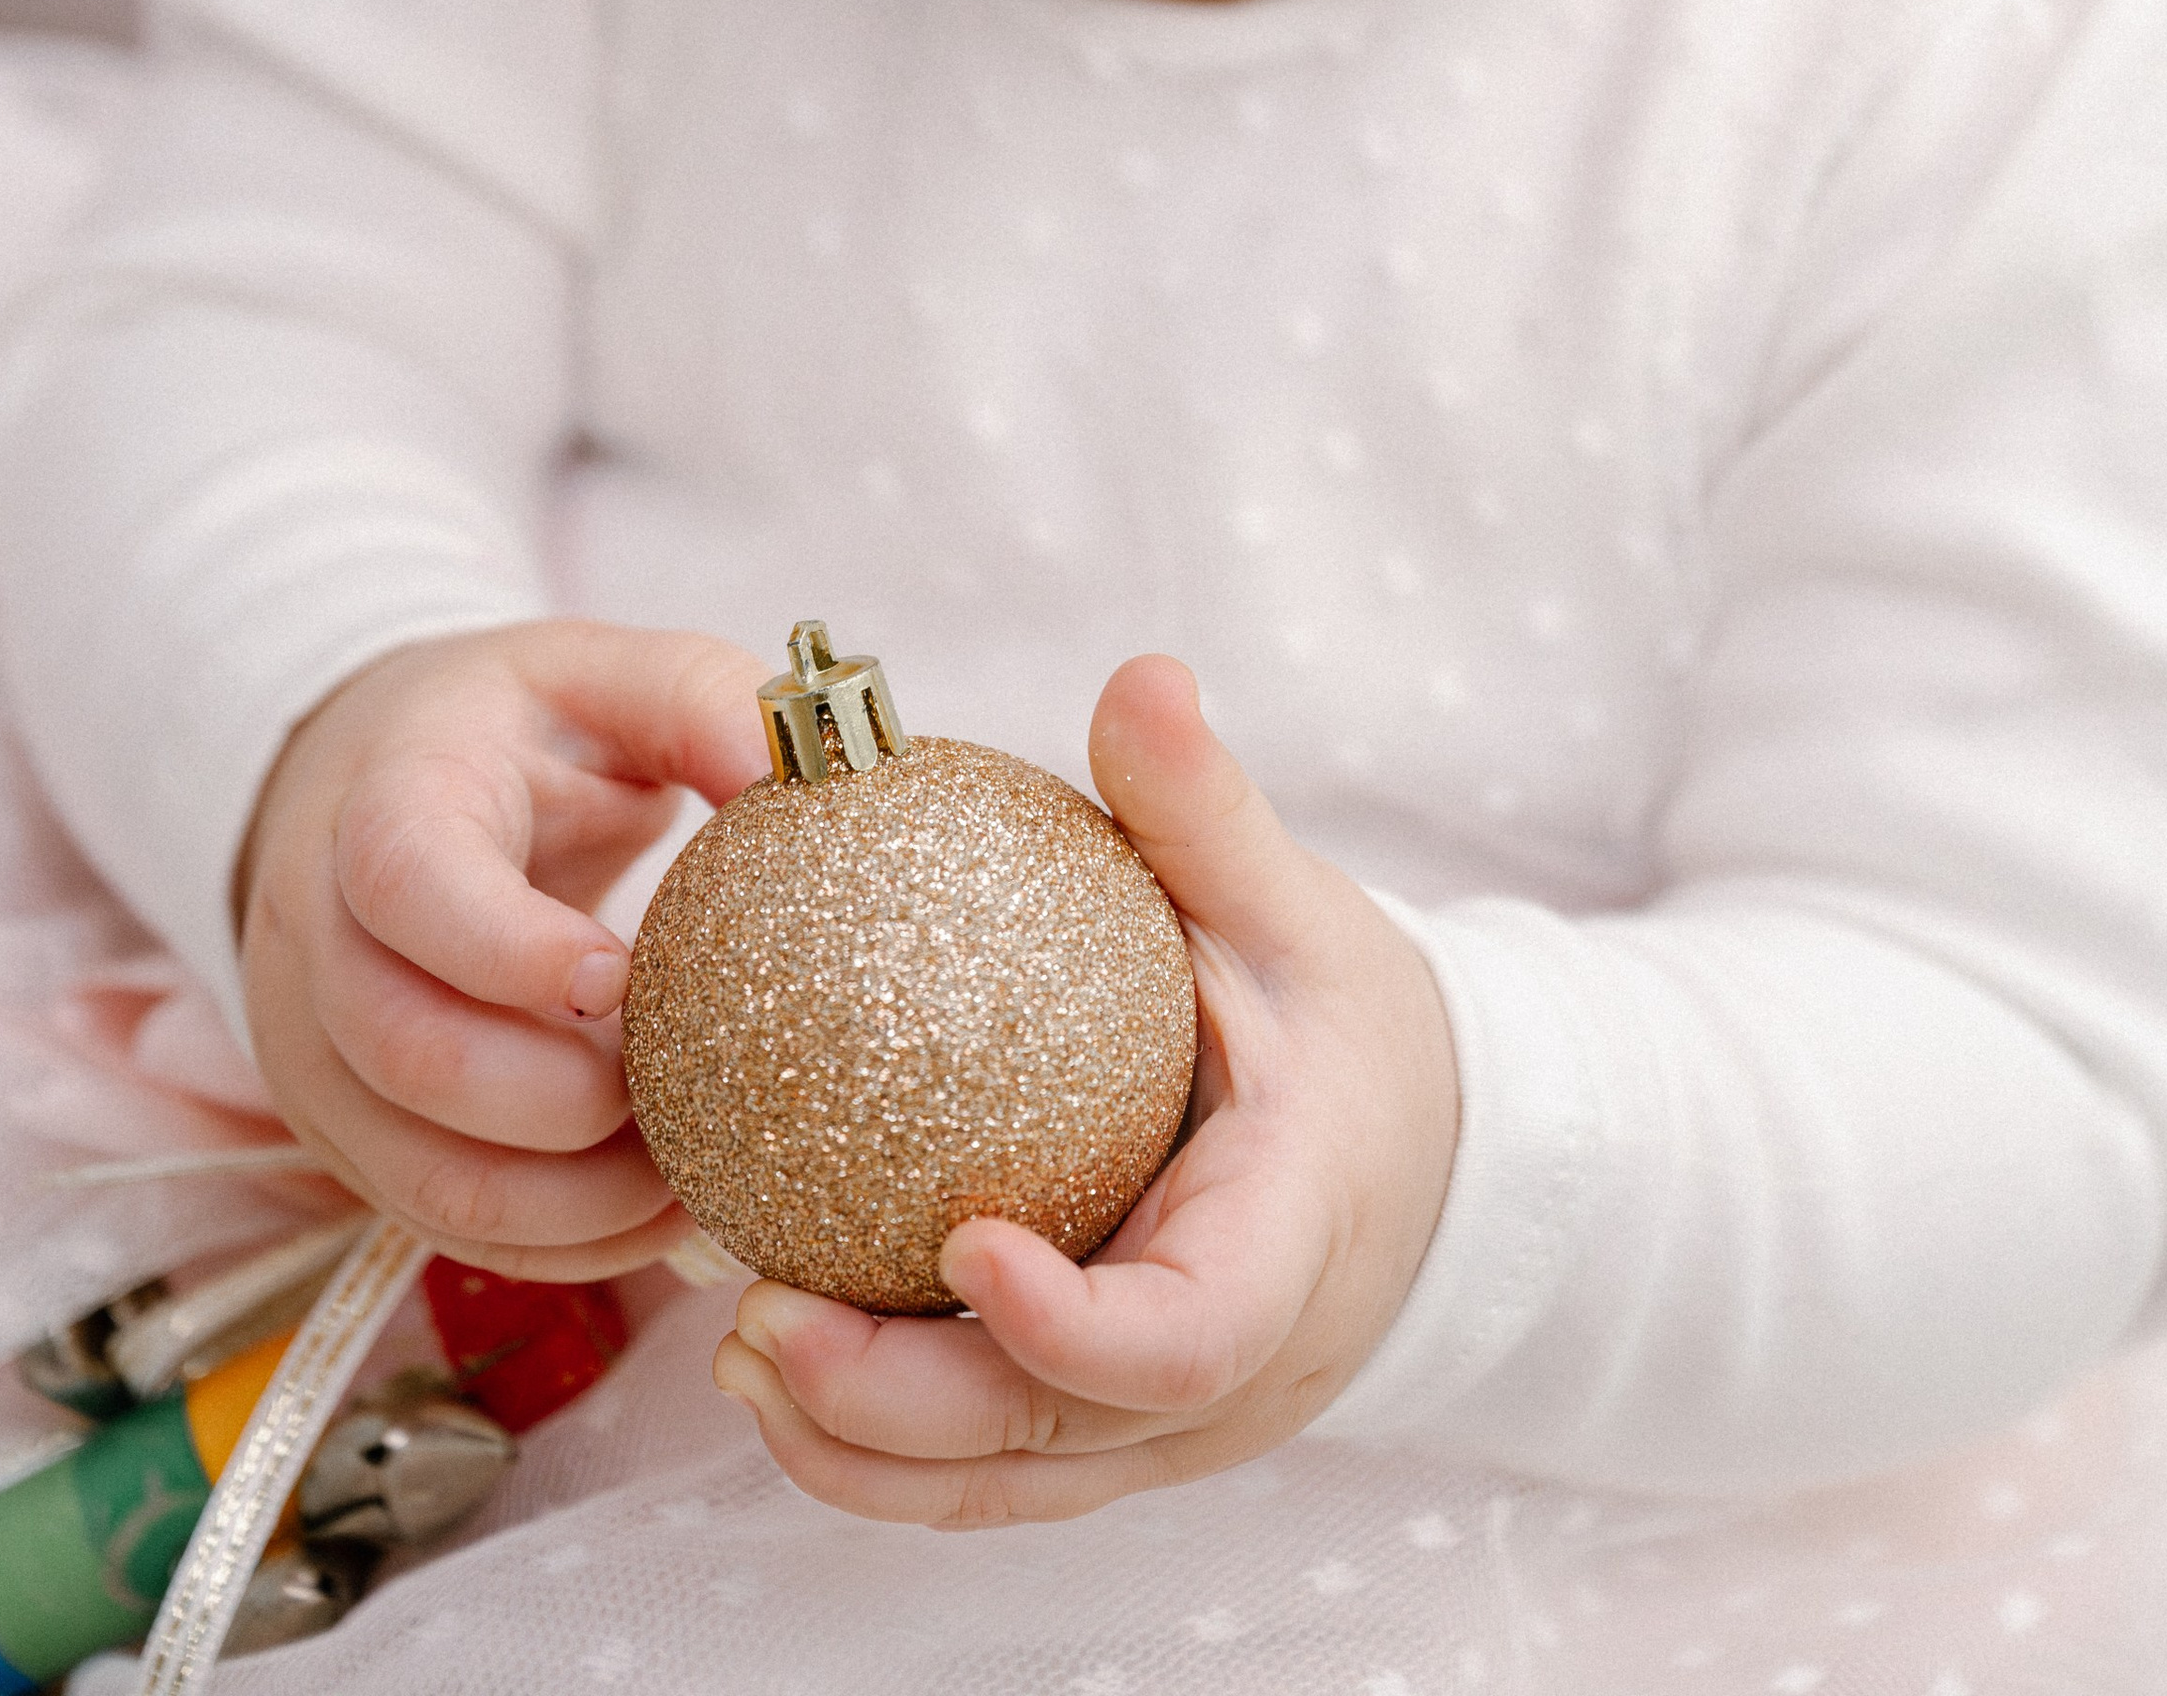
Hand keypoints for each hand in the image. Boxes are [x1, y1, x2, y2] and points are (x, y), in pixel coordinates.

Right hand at [239, 620, 767, 1279]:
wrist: (366, 779)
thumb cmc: (509, 731)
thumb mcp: (599, 675)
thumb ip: (700, 701)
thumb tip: (804, 778)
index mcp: (382, 799)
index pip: (406, 883)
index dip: (509, 949)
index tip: (623, 976)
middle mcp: (319, 934)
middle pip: (409, 1052)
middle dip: (566, 1101)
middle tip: (696, 1085)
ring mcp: (313, 1051)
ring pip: (425, 1173)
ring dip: (576, 1198)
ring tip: (697, 1166)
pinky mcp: (343, 1134)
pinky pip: (441, 1226)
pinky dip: (558, 1241)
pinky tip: (655, 1208)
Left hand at [712, 656, 1458, 1521]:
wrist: (1432, 1158)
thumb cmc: (1350, 1028)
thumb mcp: (1295, 910)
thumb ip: (1206, 813)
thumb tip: (1140, 681)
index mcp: (1284, 1244)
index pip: (1184, 1337)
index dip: (1066, 1325)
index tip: (959, 1239)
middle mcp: (1230, 1374)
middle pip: (1052, 1438)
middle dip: (893, 1407)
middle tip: (757, 1318)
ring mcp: (1167, 1430)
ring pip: (1000, 1485)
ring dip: (858, 1445)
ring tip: (733, 1346)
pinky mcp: (1113, 1436)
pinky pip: (989, 1473)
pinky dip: (879, 1444)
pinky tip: (772, 1358)